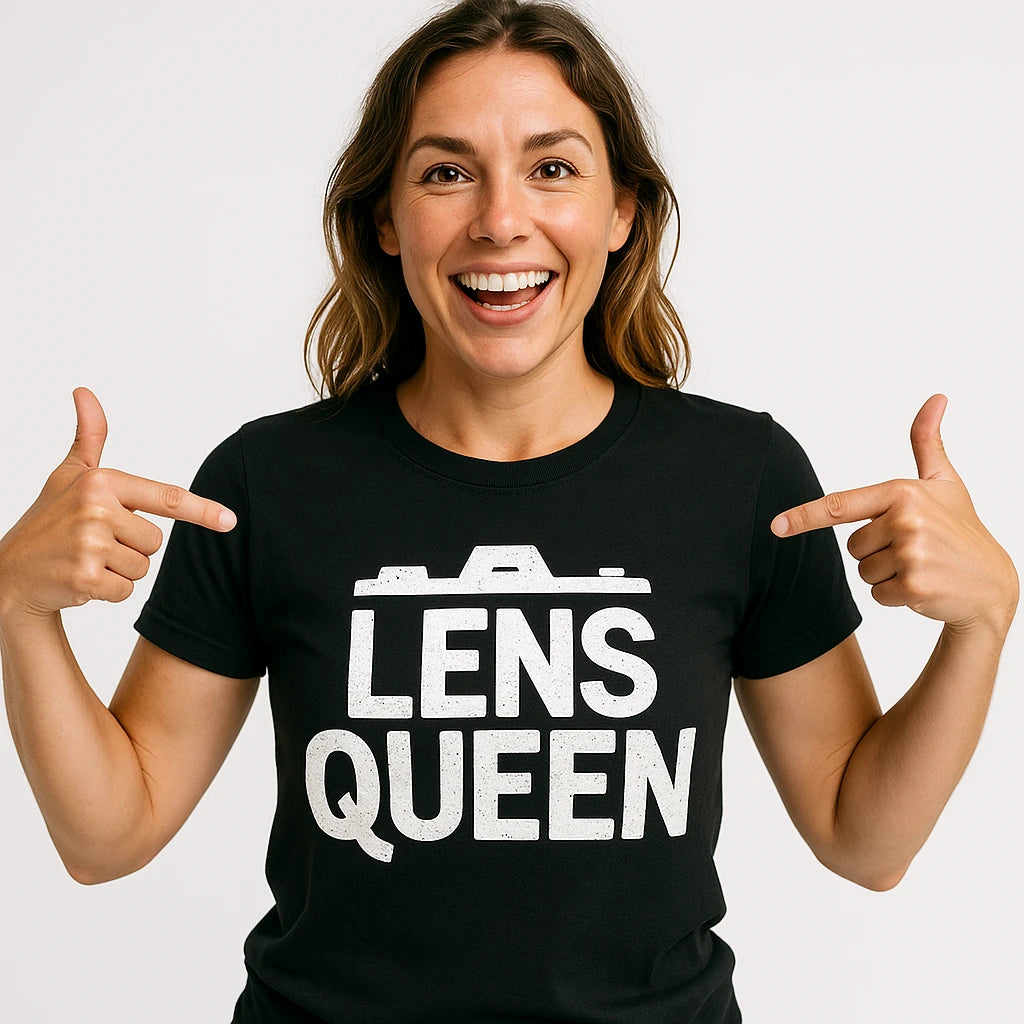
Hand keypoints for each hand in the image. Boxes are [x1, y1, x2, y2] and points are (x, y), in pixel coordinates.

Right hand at [0, 388, 236, 619]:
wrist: (8, 572)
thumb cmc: (47, 520)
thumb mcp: (68, 475)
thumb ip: (89, 437)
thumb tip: (84, 392)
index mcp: (100, 483)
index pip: (165, 497)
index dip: (202, 510)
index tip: (230, 520)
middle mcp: (95, 510)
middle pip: (156, 541)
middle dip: (131, 547)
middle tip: (94, 542)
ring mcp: (90, 545)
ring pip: (143, 567)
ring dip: (120, 571)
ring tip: (86, 559)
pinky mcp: (86, 578)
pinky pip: (126, 590)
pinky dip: (108, 591)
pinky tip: (80, 579)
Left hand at [770, 395, 1018, 634]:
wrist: (993, 584)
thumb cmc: (962, 529)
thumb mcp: (946, 482)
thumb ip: (927, 442)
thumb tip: (936, 398)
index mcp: (903, 492)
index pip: (840, 505)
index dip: (803, 516)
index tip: (775, 526)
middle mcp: (906, 520)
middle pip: (852, 546)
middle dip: (877, 552)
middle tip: (914, 549)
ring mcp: (911, 553)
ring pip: (862, 571)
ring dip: (885, 575)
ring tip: (921, 566)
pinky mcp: (914, 585)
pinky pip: (876, 594)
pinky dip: (894, 596)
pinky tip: (923, 587)